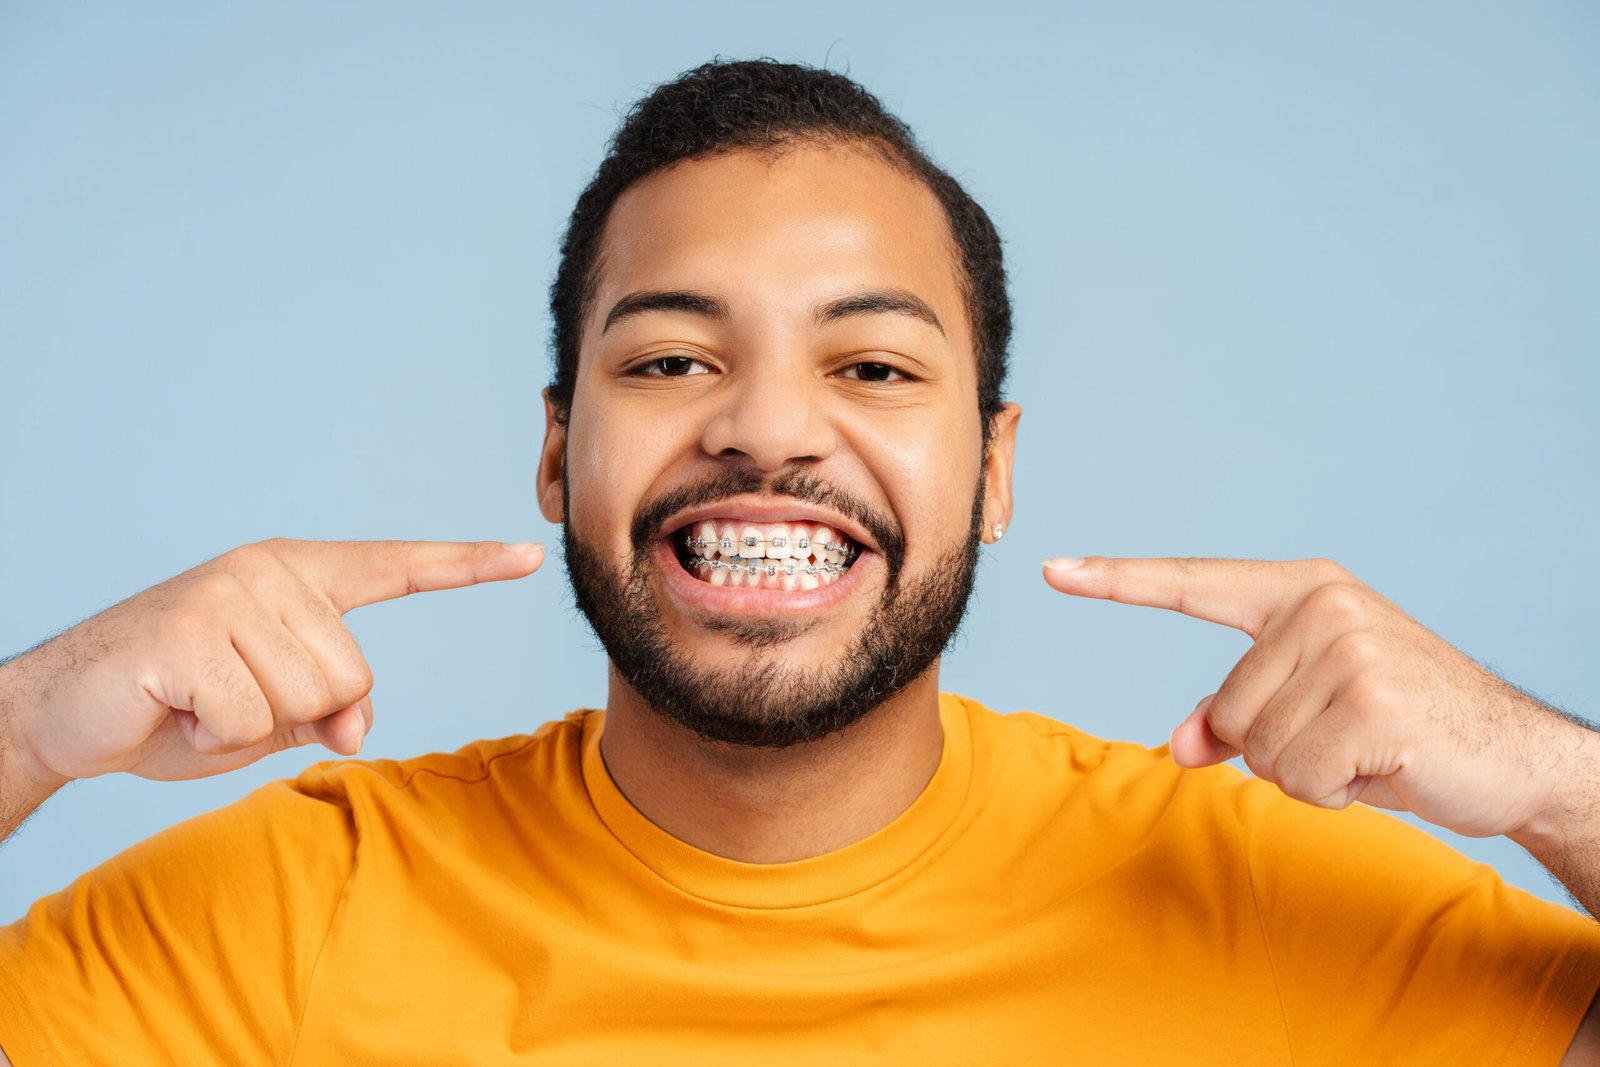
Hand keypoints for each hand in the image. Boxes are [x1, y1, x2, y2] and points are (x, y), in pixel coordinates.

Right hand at [1, 538, 543, 787]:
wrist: (64, 713)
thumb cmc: (175, 708)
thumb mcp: (271, 717)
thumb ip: (328, 709)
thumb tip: (357, 724)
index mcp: (298, 578)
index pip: (397, 567)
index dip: (467, 565)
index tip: (529, 555)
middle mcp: (270, 571)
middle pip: (354, 676)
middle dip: (292, 712)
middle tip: (220, 698)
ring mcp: (232, 593)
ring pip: (312, 699)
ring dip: (248, 725)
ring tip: (195, 699)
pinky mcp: (195, 630)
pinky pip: (254, 720)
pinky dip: (213, 738)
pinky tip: (174, 707)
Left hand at [1042, 556, 1588, 838]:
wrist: (1511, 756)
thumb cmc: (1401, 728)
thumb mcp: (1310, 711)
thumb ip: (1236, 717)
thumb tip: (1179, 745)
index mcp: (1300, 591)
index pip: (1192, 585)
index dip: (1118, 581)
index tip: (1051, 570)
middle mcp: (1321, 606)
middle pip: (1228, 710)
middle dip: (1277, 747)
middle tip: (1347, 737)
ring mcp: (1348, 648)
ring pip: (1257, 750)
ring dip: (1309, 773)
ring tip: (1368, 750)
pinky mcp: (1370, 701)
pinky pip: (1297, 777)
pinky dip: (1334, 793)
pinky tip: (1383, 768)